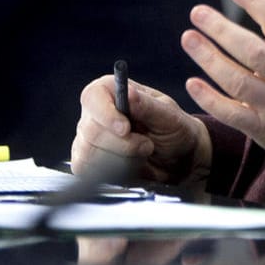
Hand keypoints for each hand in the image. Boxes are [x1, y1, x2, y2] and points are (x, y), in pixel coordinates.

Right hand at [71, 75, 210, 186]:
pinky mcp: (86, 161)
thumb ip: (147, 105)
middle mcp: (96, 113)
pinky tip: (130, 165)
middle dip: (124, 144)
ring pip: (90, 154)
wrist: (179, 158)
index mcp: (112, 91)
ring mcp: (87, 138)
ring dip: (123, 159)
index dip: (106, 114)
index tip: (125, 129)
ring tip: (142, 153)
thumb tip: (128, 92)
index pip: (93, 97)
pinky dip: (113, 173)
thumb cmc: (174, 129)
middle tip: (148, 145)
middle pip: (92, 131)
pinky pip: (89, 171)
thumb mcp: (168, 116)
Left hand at [182, 0, 264, 178]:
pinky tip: (191, 81)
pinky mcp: (263, 129)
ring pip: (238, 82)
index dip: (254, 1)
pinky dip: (210, 99)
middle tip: (197, 11)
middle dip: (222, 31)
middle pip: (253, 52)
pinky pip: (232, 113)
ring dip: (209, 60)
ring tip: (188, 38)